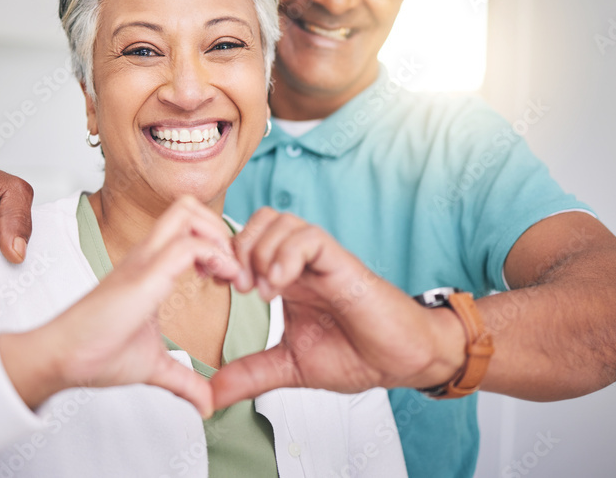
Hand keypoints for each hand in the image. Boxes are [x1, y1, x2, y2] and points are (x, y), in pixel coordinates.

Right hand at [0, 196, 239, 416]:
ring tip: (230, 274)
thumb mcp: (155, 365)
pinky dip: (215, 256)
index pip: (188, 225)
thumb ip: (184, 379)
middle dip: (221, 227)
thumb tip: (207, 404)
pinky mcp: (144, 276)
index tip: (230, 278)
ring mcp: (145, 261)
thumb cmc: (97, 354)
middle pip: (188, 205)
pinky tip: (221, 282)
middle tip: (234, 268)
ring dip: (220, 236)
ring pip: (188, 212)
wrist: (62, 359)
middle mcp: (147, 255)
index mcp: (150, 266)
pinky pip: (187, 246)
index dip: (217, 241)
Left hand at [211, 208, 466, 408]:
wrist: (402, 360)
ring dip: (260, 252)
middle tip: (240, 288)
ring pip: (280, 221)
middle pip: (259, 220)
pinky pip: (309, 238)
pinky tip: (280, 287)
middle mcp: (301, 263)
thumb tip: (212, 395)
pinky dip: (285, 256)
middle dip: (238, 248)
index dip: (224, 255)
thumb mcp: (290, 366)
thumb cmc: (357, 355)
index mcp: (286, 279)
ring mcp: (321, 260)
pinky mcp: (342, 263)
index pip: (246, 239)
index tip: (216, 286)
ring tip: (263, 291)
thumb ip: (251, 374)